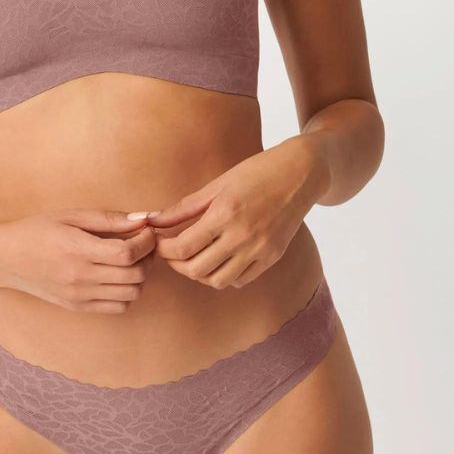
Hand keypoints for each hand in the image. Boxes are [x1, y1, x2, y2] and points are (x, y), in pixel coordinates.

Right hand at [0, 208, 157, 312]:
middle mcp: (80, 278)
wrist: (5, 258)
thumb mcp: (70, 216)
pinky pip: (118, 307)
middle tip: (143, 242)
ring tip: (131, 259)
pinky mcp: (78, 307)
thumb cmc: (37, 230)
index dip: (146, 241)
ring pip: (132, 294)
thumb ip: (108, 219)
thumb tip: (143, 220)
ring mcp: (79, 296)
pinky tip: (118, 276)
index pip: (127, 253)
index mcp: (77, 250)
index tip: (146, 229)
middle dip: (148, 256)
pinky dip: (127, 292)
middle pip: (135, 275)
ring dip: (140, 275)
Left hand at [145, 140, 328, 289]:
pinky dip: (224, 276)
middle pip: (196, 270)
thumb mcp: (216, 185)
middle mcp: (242, 236)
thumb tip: (153, 220)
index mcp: (224, 214)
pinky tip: (218, 259)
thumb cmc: (255, 172)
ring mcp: (260, 250)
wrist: (300, 174)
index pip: (182, 247)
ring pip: (218, 281)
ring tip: (194, 257)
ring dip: (199, 274)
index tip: (159, 242)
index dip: (164, 249)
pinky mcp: (272, 257)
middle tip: (171, 252)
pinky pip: (241, 280)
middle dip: (176, 264)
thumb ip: (183, 207)